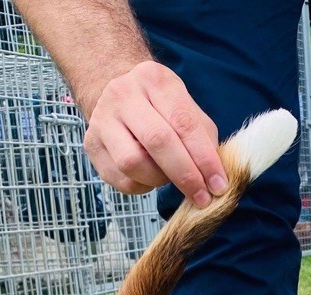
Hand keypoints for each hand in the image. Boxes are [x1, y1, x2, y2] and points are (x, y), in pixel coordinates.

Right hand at [83, 61, 226, 206]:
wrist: (119, 97)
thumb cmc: (164, 110)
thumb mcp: (189, 111)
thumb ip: (205, 141)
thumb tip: (217, 180)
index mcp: (156, 80)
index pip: (184, 123)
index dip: (205, 159)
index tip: (219, 186)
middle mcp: (124, 94)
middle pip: (157, 141)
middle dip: (186, 176)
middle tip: (202, 198)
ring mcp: (102, 118)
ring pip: (133, 162)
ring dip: (159, 180)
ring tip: (169, 179)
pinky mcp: (91, 143)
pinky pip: (120, 178)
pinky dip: (142, 187)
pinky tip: (150, 178)